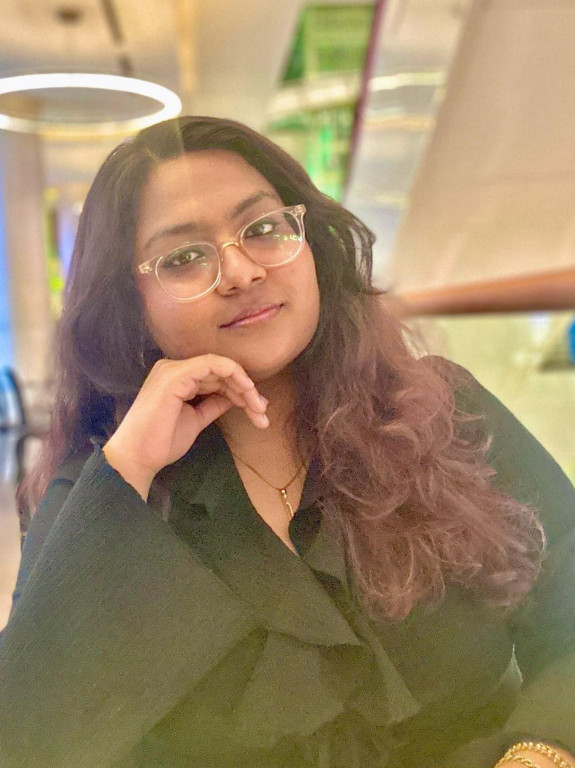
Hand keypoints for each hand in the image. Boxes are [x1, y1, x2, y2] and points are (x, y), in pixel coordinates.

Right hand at [103, 354, 268, 498]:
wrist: (137, 457)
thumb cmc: (161, 442)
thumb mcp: (196, 418)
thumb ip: (214, 403)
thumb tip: (238, 396)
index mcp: (177, 377)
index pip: (216, 375)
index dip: (240, 390)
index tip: (258, 411)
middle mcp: (173, 367)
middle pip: (221, 371)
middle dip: (247, 390)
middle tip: (263, 412)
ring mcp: (173, 369)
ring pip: (221, 367)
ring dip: (245, 387)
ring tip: (259, 410)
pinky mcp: (176, 375)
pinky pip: (214, 365)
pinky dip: (234, 376)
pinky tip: (247, 395)